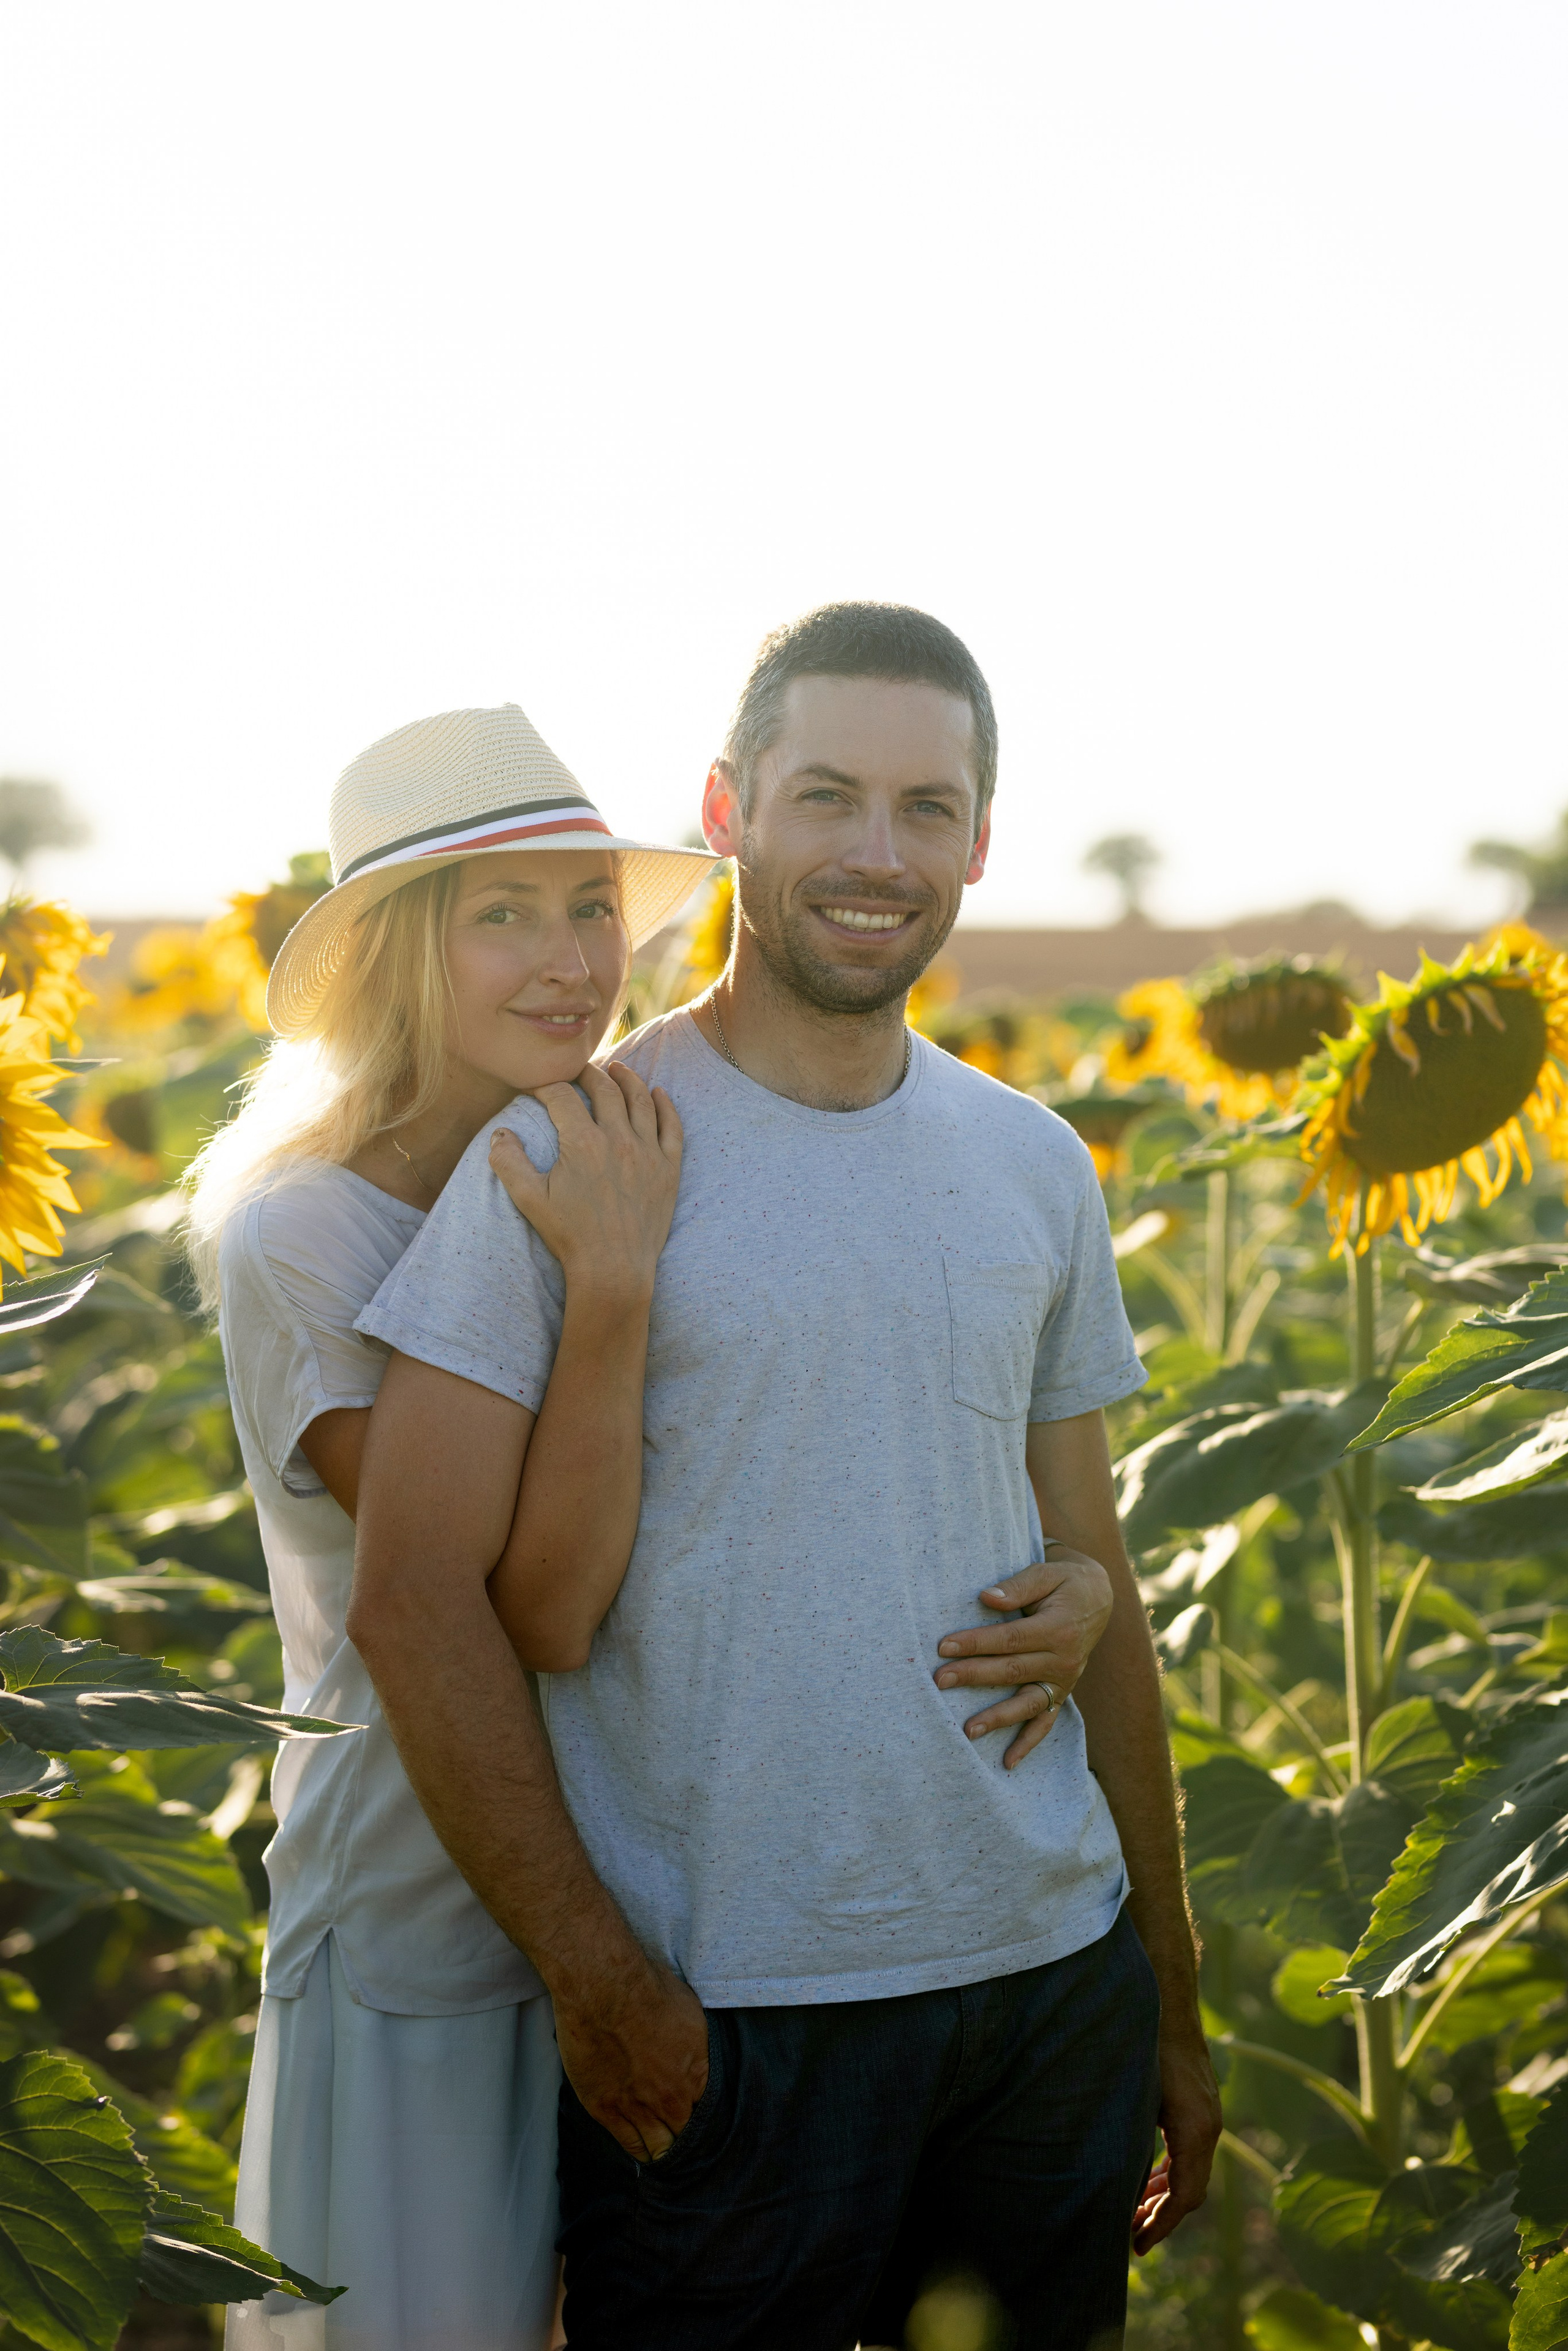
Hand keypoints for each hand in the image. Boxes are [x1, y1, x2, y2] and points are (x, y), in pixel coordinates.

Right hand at [490, 1062, 681, 1299]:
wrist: (614, 1270)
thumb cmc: (570, 1236)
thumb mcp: (529, 1200)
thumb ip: (508, 1162)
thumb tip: (500, 1132)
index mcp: (582, 1143)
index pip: (562, 1095)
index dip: (545, 1085)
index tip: (537, 1088)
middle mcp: (618, 1139)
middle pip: (604, 1089)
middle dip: (588, 1074)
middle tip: (578, 1070)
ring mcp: (648, 1152)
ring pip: (640, 1100)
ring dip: (627, 1079)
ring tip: (617, 1068)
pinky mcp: (668, 1168)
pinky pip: (672, 1126)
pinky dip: (665, 1106)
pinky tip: (658, 1094)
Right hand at [552, 1944, 708, 2162]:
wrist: (604, 1989)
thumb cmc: (646, 1987)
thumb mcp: (689, 2011)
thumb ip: (695, 2043)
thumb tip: (695, 2052)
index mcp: (696, 2070)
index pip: (710, 2110)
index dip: (704, 2114)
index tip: (699, 2115)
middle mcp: (673, 2096)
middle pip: (687, 2133)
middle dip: (687, 2136)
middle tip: (683, 2137)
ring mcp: (639, 2107)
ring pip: (660, 2147)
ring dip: (664, 2150)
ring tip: (665, 2152)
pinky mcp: (607, 2110)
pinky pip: (630, 2144)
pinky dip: (640, 2152)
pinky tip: (644, 2154)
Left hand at [932, 1545, 1113, 1768]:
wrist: (1097, 1597)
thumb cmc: (1063, 1582)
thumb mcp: (1045, 1574)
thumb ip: (1017, 1587)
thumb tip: (987, 1598)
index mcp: (1058, 1628)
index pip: (1010, 1639)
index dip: (976, 1643)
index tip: (944, 1646)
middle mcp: (1064, 1659)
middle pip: (1013, 1671)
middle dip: (974, 1676)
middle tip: (940, 1680)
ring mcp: (1064, 1680)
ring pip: (1027, 1703)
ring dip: (998, 1718)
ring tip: (967, 1730)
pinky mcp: (1062, 1692)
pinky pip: (1046, 1721)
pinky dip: (1029, 1743)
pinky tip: (1008, 1762)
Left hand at [1132, 2027, 1222, 2254]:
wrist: (1165, 2000)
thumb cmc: (1143, 2043)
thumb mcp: (1133, 2092)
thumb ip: (1128, 2138)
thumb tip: (1110, 2183)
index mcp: (1195, 2129)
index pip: (1185, 2195)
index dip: (1161, 2224)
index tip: (1136, 2244)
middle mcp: (1209, 2126)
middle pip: (1190, 2190)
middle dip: (1160, 2217)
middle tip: (1129, 2236)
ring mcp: (1208, 2115)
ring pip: (1191, 2172)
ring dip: (1164, 2195)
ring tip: (1133, 2213)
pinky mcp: (1200, 2106)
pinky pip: (1189, 2152)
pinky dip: (1170, 2172)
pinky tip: (1147, 2179)